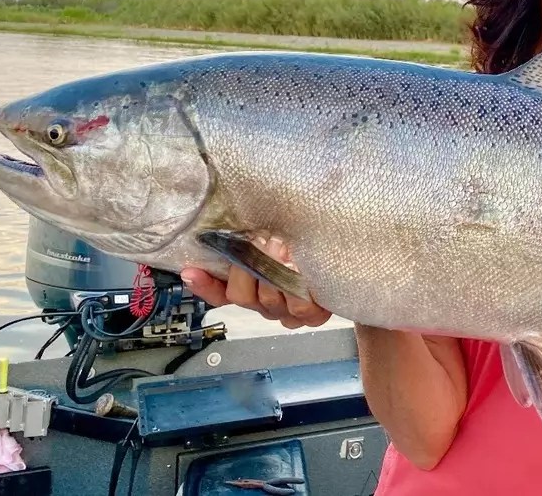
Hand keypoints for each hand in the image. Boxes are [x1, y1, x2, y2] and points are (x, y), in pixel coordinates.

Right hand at [181, 237, 331, 329]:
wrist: (351, 263)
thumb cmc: (310, 249)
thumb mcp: (279, 241)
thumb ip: (253, 239)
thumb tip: (231, 225)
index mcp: (253, 289)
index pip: (220, 293)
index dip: (204, 285)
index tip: (191, 270)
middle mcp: (266, 304)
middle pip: (242, 296)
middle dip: (249, 268)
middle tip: (258, 243)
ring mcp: (288, 312)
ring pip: (269, 300)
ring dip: (276, 273)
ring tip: (283, 248)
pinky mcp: (312, 316)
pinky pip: (299, 307)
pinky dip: (300, 288)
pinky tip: (303, 272)